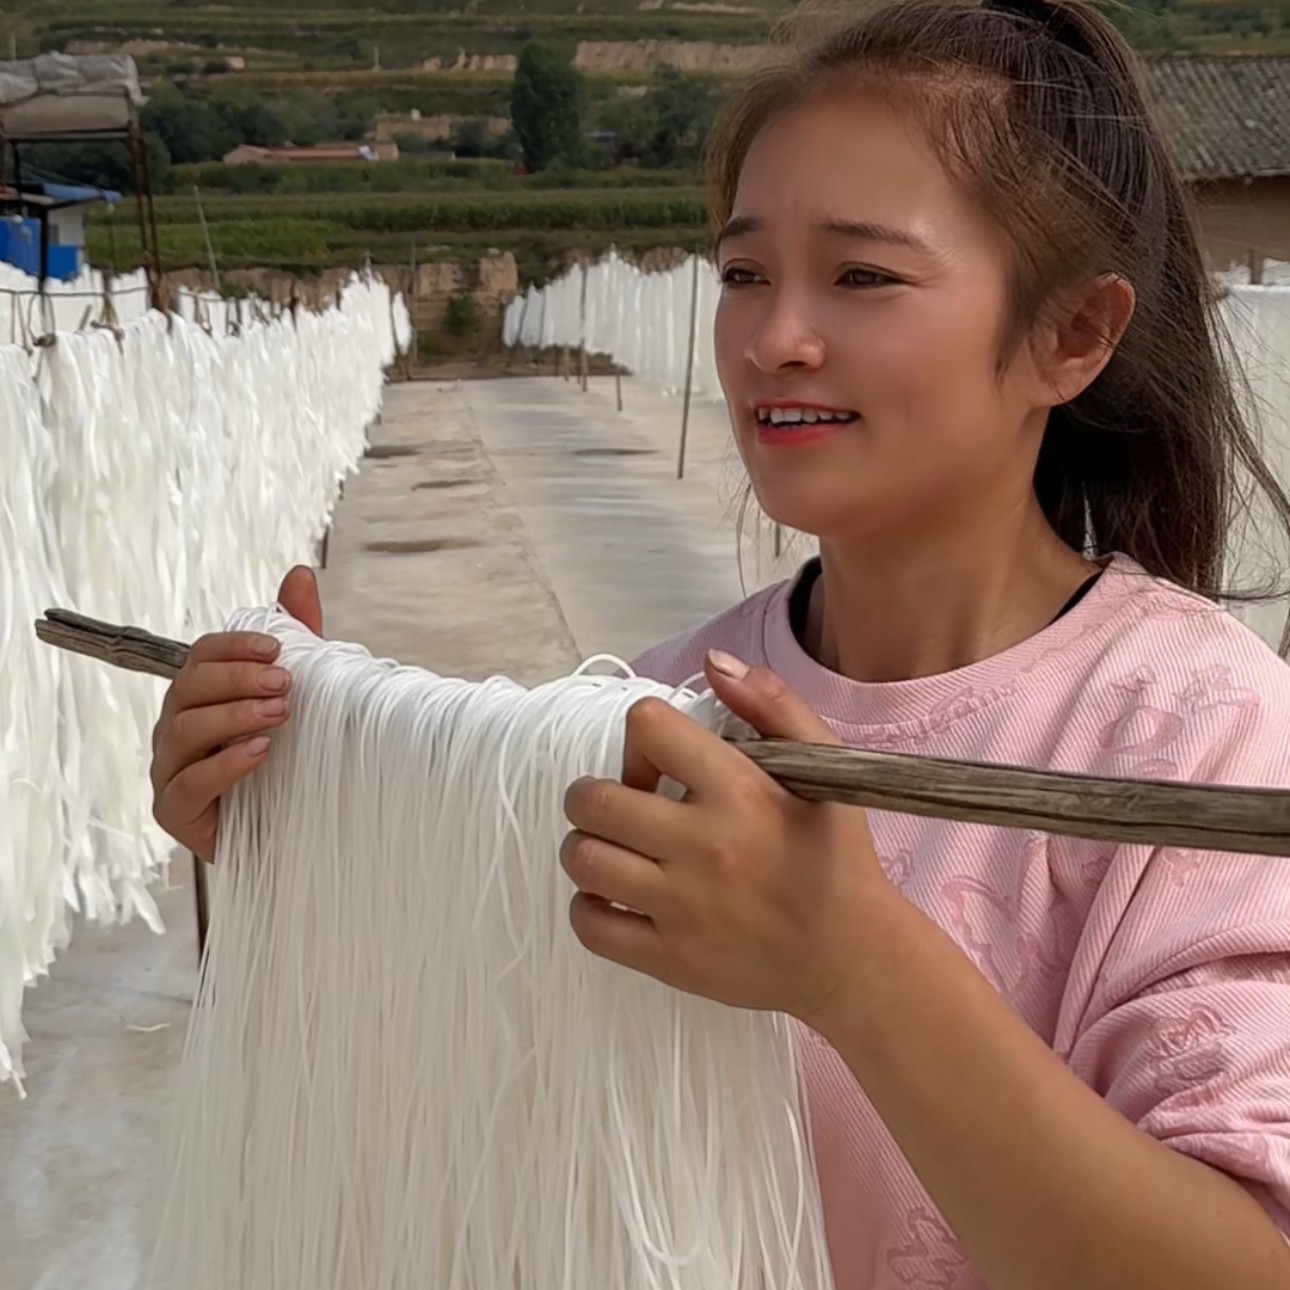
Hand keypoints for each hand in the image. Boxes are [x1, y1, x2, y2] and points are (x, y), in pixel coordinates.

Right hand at [150, 566, 322, 861]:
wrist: (293, 833)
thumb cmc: (289, 758)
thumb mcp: (301, 692)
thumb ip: (298, 634)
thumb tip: (300, 573)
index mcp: (201, 696)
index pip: (201, 656)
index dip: (233, 646)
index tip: (277, 646)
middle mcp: (177, 728)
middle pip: (189, 689)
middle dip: (237, 679)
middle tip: (286, 682)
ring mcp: (170, 770)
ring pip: (184, 731)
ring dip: (234, 716)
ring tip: (280, 714)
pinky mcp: (175, 812)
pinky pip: (188, 784)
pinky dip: (225, 765)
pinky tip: (260, 753)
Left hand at [561, 650, 892, 1027]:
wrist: (854, 959)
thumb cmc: (836, 858)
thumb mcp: (825, 767)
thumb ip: (772, 704)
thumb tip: (712, 663)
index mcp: (738, 791)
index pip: (646, 727)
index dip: (642, 739)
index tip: (660, 766)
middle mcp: (702, 846)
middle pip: (591, 799)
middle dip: (594, 795)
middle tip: (621, 807)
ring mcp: (681, 907)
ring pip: (582, 860)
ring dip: (587, 847)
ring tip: (617, 851)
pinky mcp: (669, 959)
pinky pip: (590, 926)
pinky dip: (589, 908)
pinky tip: (617, 899)